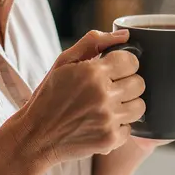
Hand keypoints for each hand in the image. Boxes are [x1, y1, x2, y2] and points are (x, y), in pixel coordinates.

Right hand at [19, 30, 145, 163]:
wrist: (35, 136)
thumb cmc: (49, 96)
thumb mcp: (63, 62)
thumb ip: (94, 42)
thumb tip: (125, 35)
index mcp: (92, 72)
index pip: (131, 62)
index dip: (124, 64)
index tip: (115, 70)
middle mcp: (103, 95)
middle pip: (139, 84)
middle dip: (127, 84)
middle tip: (110, 89)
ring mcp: (107, 119)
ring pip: (139, 107)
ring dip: (127, 106)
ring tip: (108, 107)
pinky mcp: (110, 139)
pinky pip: (130, 128)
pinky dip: (118, 127)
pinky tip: (101, 124)